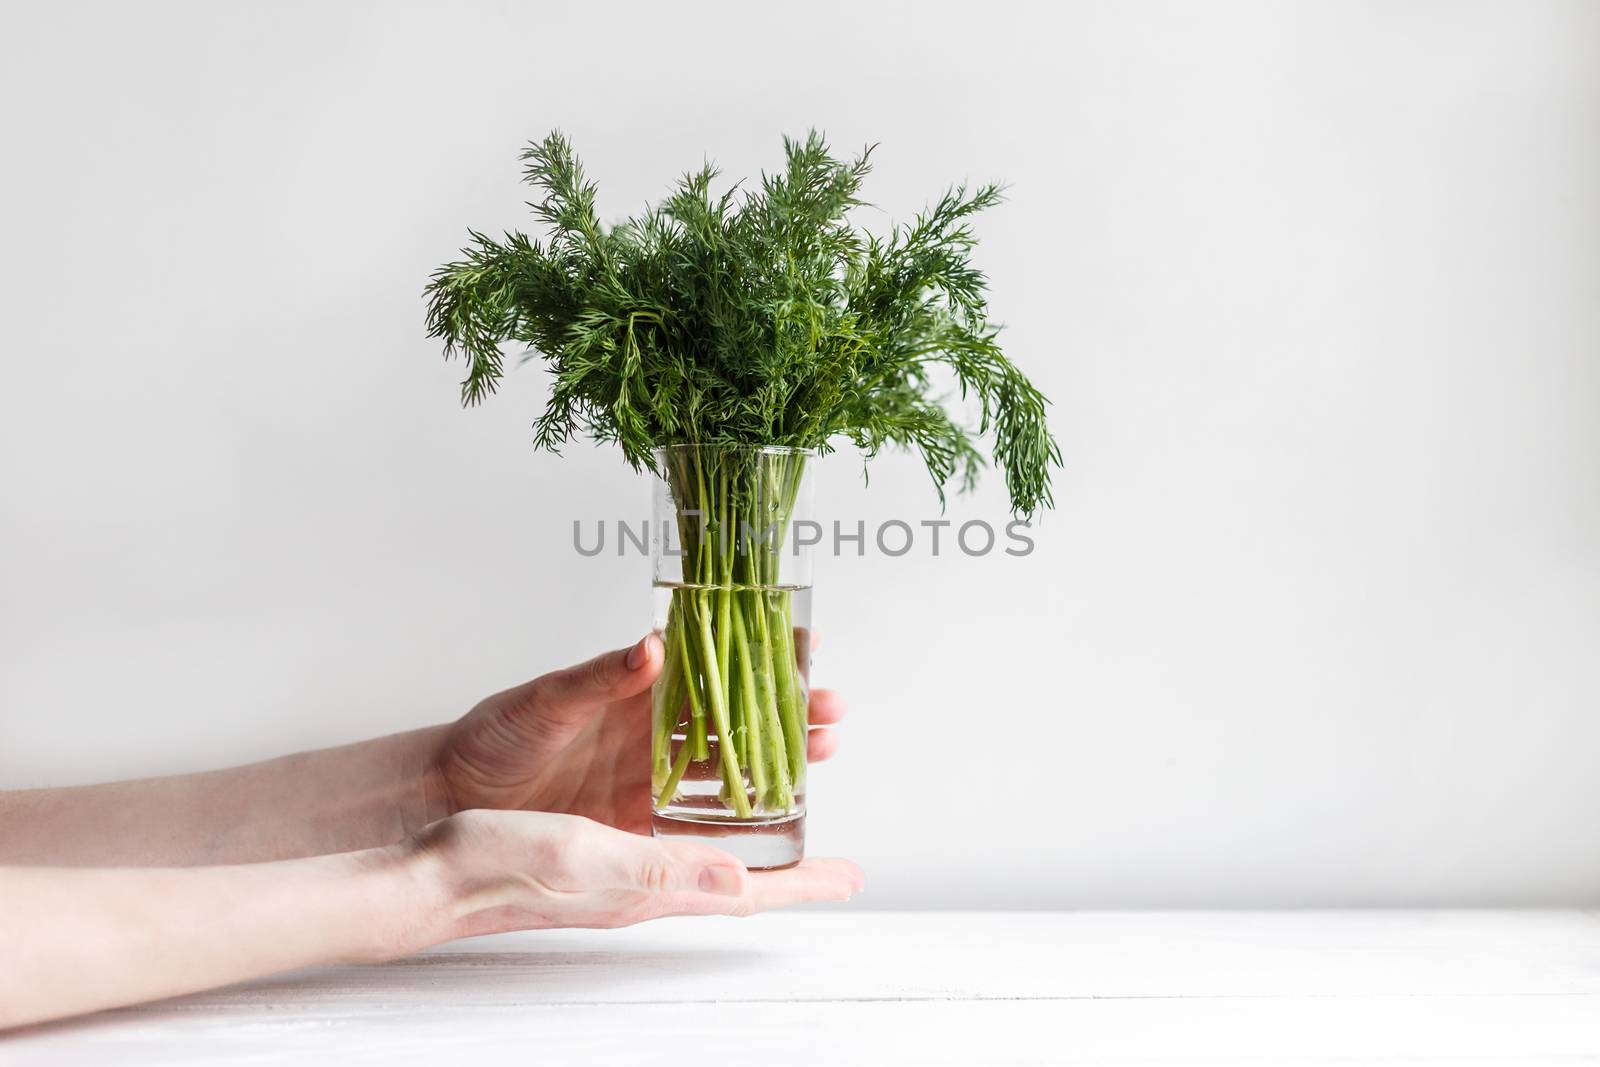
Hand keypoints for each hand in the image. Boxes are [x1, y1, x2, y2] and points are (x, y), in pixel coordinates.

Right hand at [413, 809, 862, 938]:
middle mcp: (648, 878)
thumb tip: (741, 879)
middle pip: (740, 866)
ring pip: (708, 841)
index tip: (854, 877)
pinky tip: (699, 788)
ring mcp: (623, 863)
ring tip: (785, 790)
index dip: (805, 884)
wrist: (433, 875)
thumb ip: (663, 867)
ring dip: (752, 817)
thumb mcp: (587, 855)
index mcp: (654, 885)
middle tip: (830, 820)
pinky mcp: (598, 842)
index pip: (748, 893)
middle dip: (791, 847)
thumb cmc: (499, 865)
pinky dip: (699, 805)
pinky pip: (668, 824)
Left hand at [428, 634, 845, 832]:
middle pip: (736, 718)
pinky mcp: (641, 821)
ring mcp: (652, 777)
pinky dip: (740, 817)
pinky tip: (780, 815)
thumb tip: (650, 645)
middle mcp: (653, 731)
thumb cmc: (492, 736)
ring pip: (730, 765)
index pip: (712, 665)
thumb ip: (599, 677)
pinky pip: (700, 819)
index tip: (807, 643)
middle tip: (831, 708)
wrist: (453, 795)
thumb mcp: (545, 701)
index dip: (761, 655)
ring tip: (825, 749)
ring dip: (778, 758)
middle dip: (788, 711)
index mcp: (636, 690)